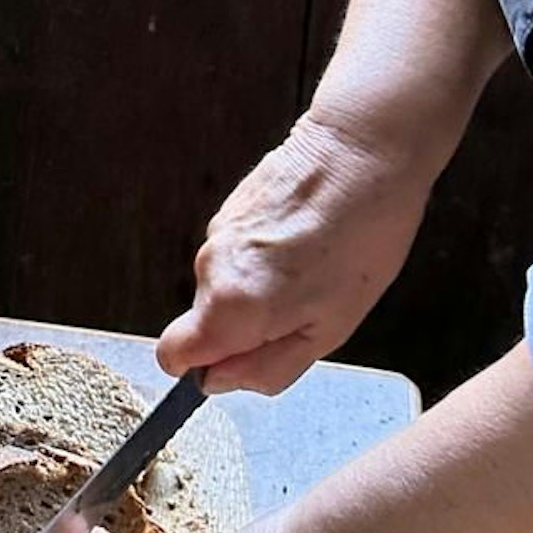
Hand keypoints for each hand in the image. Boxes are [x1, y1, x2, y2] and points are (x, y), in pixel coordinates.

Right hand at [158, 116, 435, 394]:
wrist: (360, 151)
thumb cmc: (360, 241)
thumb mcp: (329, 330)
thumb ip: (268, 367)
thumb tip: (219, 382)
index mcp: (230, 305)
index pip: (172, 355)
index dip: (203, 367)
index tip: (244, 358)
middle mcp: (210, 267)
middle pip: (207, 320)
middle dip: (246, 327)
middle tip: (306, 307)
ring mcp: (217, 232)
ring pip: (226, 285)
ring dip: (260, 288)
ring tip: (314, 267)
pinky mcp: (231, 206)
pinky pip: (238, 253)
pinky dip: (264, 257)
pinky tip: (307, 239)